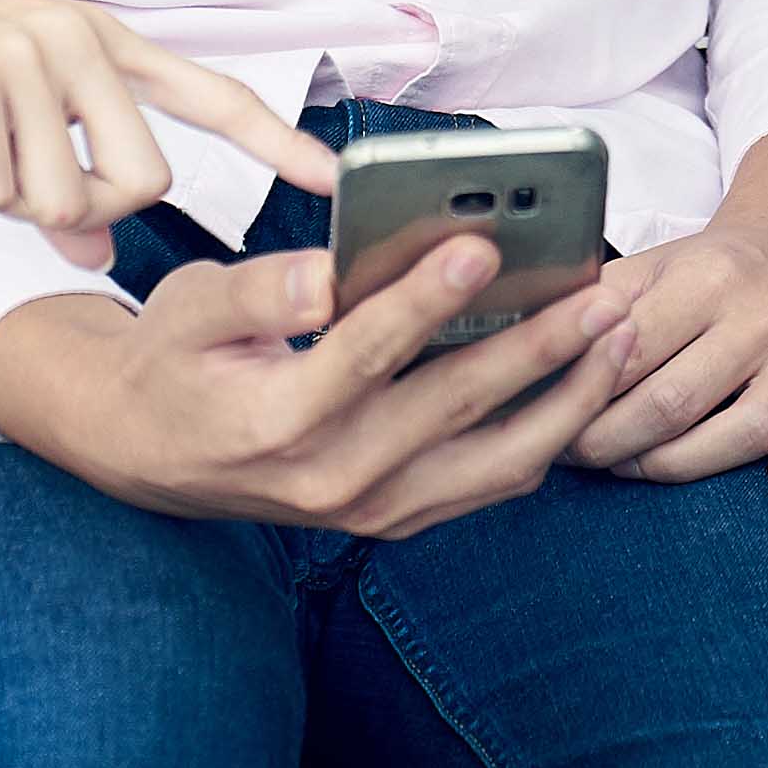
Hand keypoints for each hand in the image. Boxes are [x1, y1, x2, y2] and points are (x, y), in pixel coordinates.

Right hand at [0, 0, 333, 263]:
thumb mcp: (5, 115)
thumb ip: (62, 175)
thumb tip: (98, 249)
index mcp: (105, 44)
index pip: (211, 94)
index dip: (274, 141)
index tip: (331, 178)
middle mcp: (83, 41)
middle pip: (140, 184)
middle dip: (80, 210)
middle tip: (12, 174)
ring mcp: (31, 55)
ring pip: (58, 201)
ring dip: (2, 197)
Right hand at [0, 229, 637, 537]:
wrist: (146, 455)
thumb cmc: (173, 362)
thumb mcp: (188, 308)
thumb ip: (258, 292)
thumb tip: (326, 276)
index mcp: (276, 421)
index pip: (366, 353)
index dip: (426, 299)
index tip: (483, 247)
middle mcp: (333, 479)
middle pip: (457, 407)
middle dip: (542, 346)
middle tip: (604, 294)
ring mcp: (373, 509)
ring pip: (498, 461)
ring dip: (570, 399)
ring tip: (621, 335)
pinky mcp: (399, 519)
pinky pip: (492, 483)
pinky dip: (548, 434)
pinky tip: (586, 381)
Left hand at [577, 129, 767, 488]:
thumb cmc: (718, 266)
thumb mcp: (655, 262)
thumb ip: (597, 302)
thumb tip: (526, 345)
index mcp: (709, 275)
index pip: (629, 354)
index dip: (581, 398)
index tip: (552, 420)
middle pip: (678, 401)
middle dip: (614, 443)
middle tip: (581, 457)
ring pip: (751, 429)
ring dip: (683, 466)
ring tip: (638, 470)